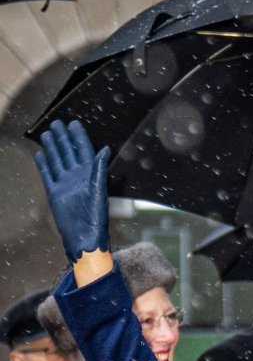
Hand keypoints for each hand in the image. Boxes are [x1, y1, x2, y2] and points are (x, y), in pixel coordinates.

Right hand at [34, 119, 110, 262]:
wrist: (83, 237)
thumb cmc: (95, 217)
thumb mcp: (99, 190)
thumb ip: (99, 169)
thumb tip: (105, 149)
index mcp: (90, 175)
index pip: (84, 151)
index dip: (79, 137)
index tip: (74, 124)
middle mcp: (77, 177)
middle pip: (68, 152)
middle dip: (63, 138)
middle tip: (57, 123)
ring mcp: (65, 184)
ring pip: (57, 161)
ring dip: (53, 148)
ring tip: (47, 134)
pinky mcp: (55, 193)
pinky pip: (47, 175)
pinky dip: (43, 165)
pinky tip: (39, 155)